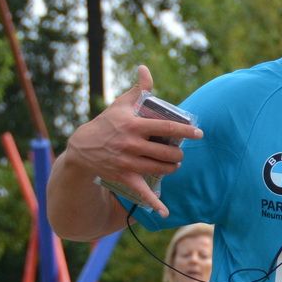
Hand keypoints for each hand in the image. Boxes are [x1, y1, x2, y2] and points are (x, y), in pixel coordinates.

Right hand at [62, 66, 201, 217]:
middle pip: (167, 152)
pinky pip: (142, 192)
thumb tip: (145, 68)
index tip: (199, 133)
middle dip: (178, 154)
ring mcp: (129, 162)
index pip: (166, 128)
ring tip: (173, 164)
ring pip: (162, 169)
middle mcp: (132, 144)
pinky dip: (154, 204)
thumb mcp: (121, 104)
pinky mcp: (125, 177)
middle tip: (178, 152)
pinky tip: (165, 212)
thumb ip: (138, 88)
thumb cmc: (107, 123)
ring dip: (172, 168)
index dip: (186, 131)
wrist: (82, 147)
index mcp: (134, 125)